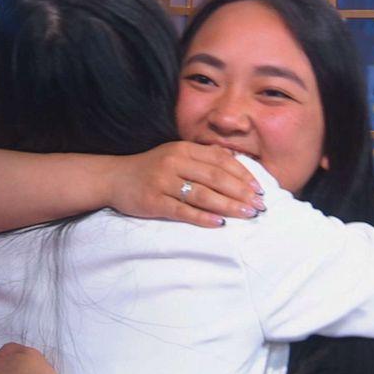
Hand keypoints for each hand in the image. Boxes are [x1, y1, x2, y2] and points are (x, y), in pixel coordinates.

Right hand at [106, 141, 265, 227]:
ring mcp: (163, 182)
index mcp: (183, 149)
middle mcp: (175, 162)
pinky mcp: (154, 201)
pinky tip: (219, 224)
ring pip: (203, 194)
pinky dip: (203, 218)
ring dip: (229, 206)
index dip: (243, 174)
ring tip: (247, 215)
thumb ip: (202, 159)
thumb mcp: (175, 155)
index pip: (220, 160)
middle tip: (259, 206)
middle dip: (241, 192)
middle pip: (216, 177)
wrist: (113, 177)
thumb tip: (237, 165)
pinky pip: (182, 211)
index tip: (260, 189)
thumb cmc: (151, 169)